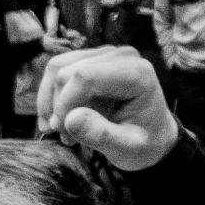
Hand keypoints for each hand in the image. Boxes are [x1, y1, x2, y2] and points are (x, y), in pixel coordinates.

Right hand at [34, 48, 180, 172]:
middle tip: (67, 138)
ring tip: (62, 131)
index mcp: (137, 74)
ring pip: (57, 68)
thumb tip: (70, 120)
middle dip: (59, 108)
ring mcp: (104, 54)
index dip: (66, 103)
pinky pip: (57, 70)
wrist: (153, 136)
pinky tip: (59, 120)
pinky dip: (51, 97)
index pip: (86, 76)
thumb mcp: (128, 150)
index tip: (65, 132)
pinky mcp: (90, 58)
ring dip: (51, 102)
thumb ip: (102, 136)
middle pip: (68, 72)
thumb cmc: (145, 143)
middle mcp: (120, 56)